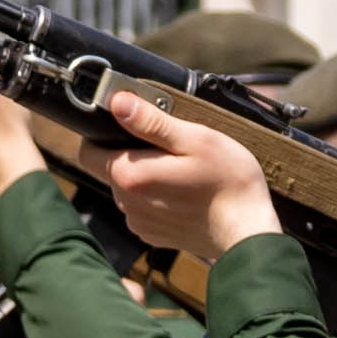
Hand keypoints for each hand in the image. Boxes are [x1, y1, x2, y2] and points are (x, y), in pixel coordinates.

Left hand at [90, 87, 282, 262]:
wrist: (248, 232)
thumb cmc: (228, 182)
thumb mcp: (194, 139)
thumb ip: (151, 122)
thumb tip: (117, 102)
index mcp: (129, 175)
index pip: (88, 150)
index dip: (104, 134)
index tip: (132, 128)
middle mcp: (126, 202)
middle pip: (109, 167)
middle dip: (130, 154)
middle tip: (170, 148)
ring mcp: (139, 222)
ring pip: (127, 188)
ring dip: (145, 176)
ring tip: (181, 171)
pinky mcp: (154, 234)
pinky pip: (142, 208)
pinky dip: (156, 198)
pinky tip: (184, 193)